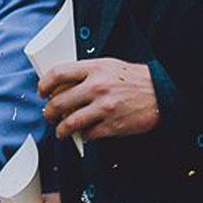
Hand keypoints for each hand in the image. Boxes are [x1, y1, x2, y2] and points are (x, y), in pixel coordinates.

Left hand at [41, 58, 160, 140]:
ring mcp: (104, 107)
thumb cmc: (134, 79)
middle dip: (49, 112)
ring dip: (61, 129)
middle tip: (49, 114)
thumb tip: (62, 86)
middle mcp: (97, 87)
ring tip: (61, 130)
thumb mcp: (108, 66)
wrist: (161, 94)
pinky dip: (83, 136)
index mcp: (94, 68)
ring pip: (69, 123)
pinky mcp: (112, 125)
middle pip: (59, 102)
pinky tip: (84, 133)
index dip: (44, 84)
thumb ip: (86, 73)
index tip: (41, 92)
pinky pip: (88, 134)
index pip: (58, 73)